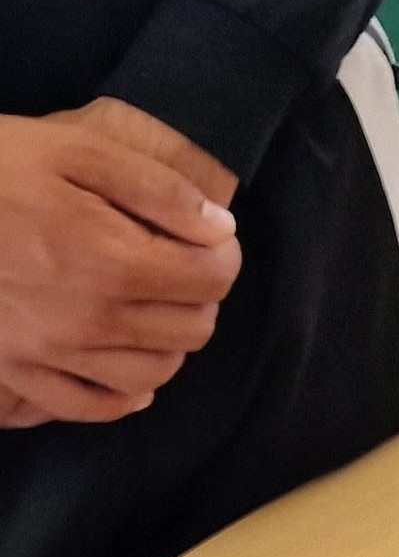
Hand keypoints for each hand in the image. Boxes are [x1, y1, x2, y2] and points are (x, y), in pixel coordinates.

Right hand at [0, 108, 239, 423]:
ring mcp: (52, 353)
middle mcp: (89, 319)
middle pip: (192, 329)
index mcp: (109, 260)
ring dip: (168, 342)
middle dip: (198, 296)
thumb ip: (157, 189)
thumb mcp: (74, 151)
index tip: (204, 238)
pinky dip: (124, 391)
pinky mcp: (18, 372)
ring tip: (149, 307)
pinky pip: (95, 405)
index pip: (211, 280)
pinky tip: (124, 361)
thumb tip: (220, 230)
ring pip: (155, 373)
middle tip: (174, 266)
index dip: (220, 255)